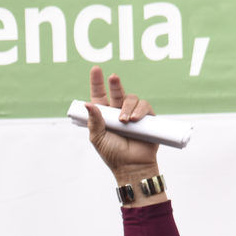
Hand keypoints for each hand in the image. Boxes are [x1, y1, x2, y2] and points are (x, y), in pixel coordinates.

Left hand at [85, 66, 159, 181]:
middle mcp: (118, 111)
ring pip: (131, 98)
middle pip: (116, 92)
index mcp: (104, 115)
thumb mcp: (98, 137)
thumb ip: (94, 120)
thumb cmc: (112, 153)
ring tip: (125, 121)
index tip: (96, 68)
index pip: (99, 95)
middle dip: (114, 83)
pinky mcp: (147, 118)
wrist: (131, 166)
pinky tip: (134, 119)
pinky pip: (145, 106)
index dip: (97, 82)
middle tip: (113, 77)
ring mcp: (133, 114)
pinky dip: (140, 110)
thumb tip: (88, 103)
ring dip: (127, 108)